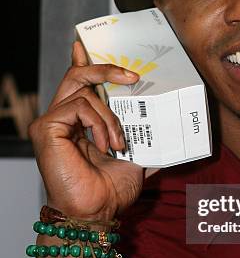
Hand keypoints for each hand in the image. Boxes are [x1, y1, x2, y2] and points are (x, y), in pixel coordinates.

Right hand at [29, 41, 143, 220]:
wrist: (96, 213)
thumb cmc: (110, 191)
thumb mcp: (137, 159)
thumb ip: (148, 142)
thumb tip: (175, 135)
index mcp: (80, 122)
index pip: (79, 83)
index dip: (82, 61)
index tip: (84, 45)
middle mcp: (63, 118)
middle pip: (77, 75)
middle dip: (105, 69)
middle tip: (132, 77)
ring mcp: (52, 122)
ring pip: (84, 90)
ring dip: (110, 115)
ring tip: (120, 142)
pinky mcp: (46, 127)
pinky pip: (79, 106)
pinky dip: (99, 122)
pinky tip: (106, 146)